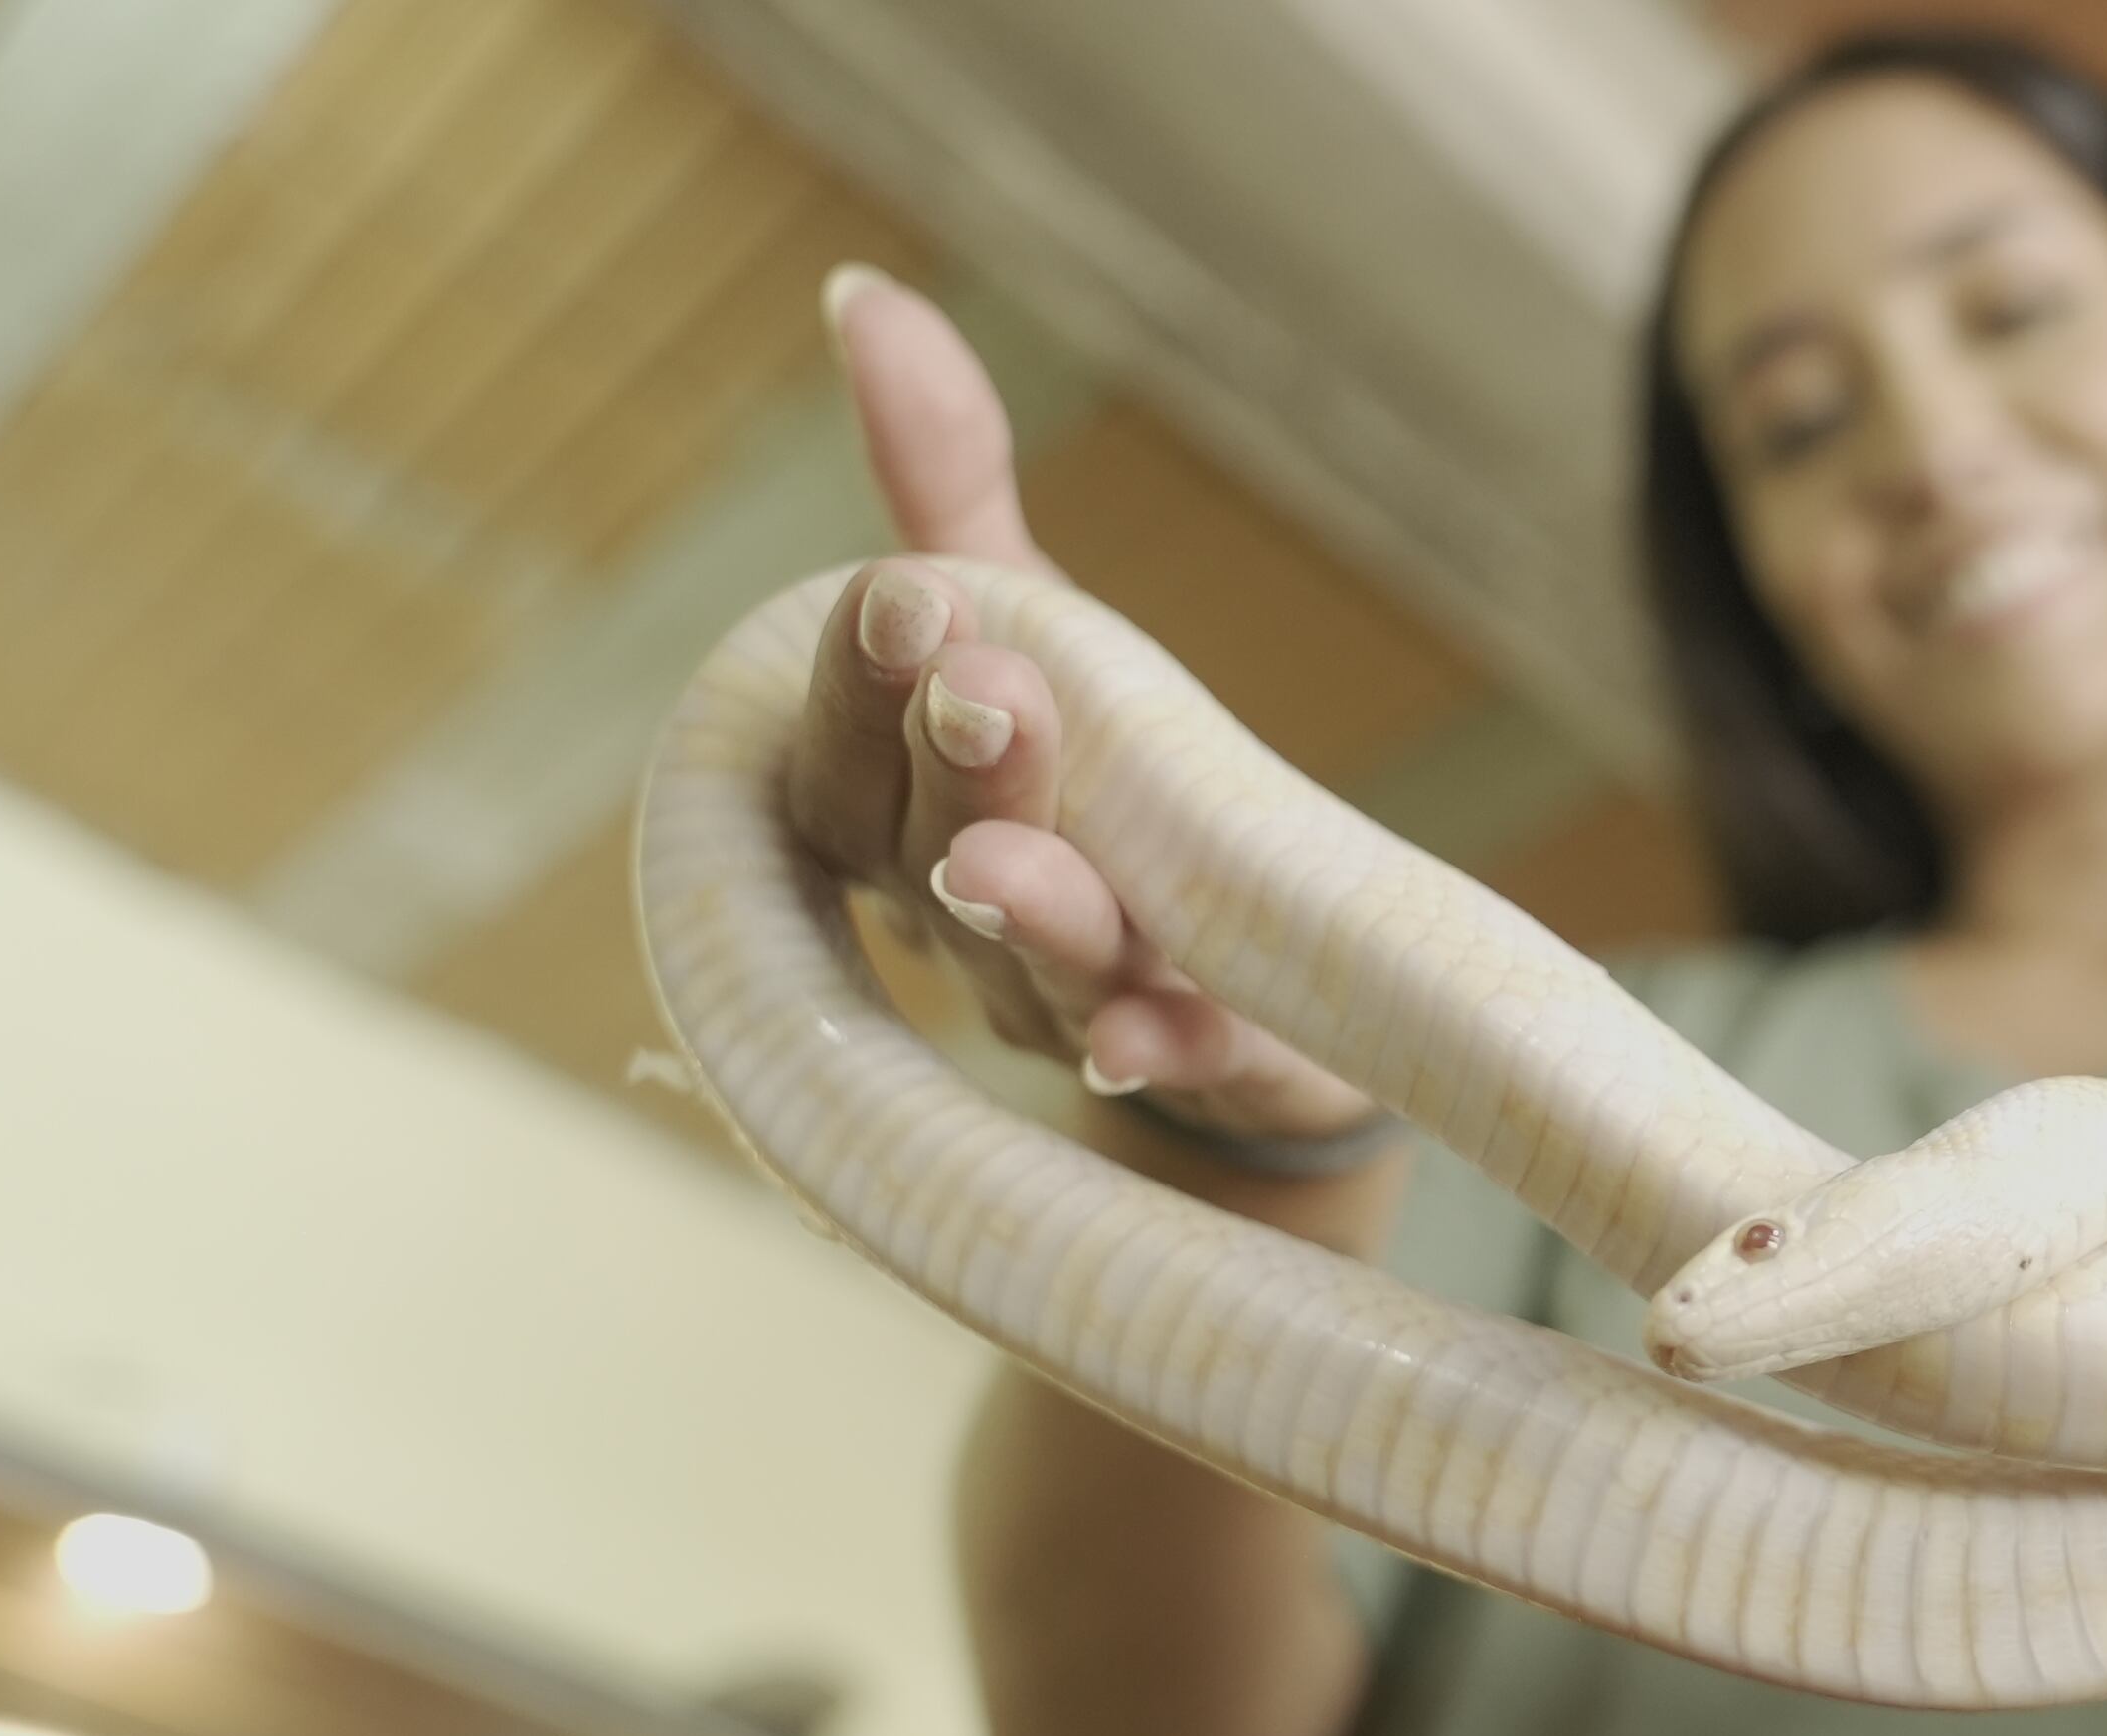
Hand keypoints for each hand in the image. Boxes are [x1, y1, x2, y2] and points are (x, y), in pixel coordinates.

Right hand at [787, 266, 1372, 1141]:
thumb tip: (861, 294)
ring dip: (1030, 915)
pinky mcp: (1218, 1066)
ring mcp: (1083, 1008)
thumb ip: (949, 492)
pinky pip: (1183, 1071)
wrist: (1265, 1008)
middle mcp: (971, 924)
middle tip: (982, 686)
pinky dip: (1162, 1050)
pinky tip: (1152, 1034)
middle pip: (924, 857)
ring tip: (1011, 869)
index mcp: (907, 817)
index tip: (899, 597)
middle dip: (950, 772)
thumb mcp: (1039, 634)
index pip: (840, 754)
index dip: (858, 681)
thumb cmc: (1108, 800)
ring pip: (1041, 971)